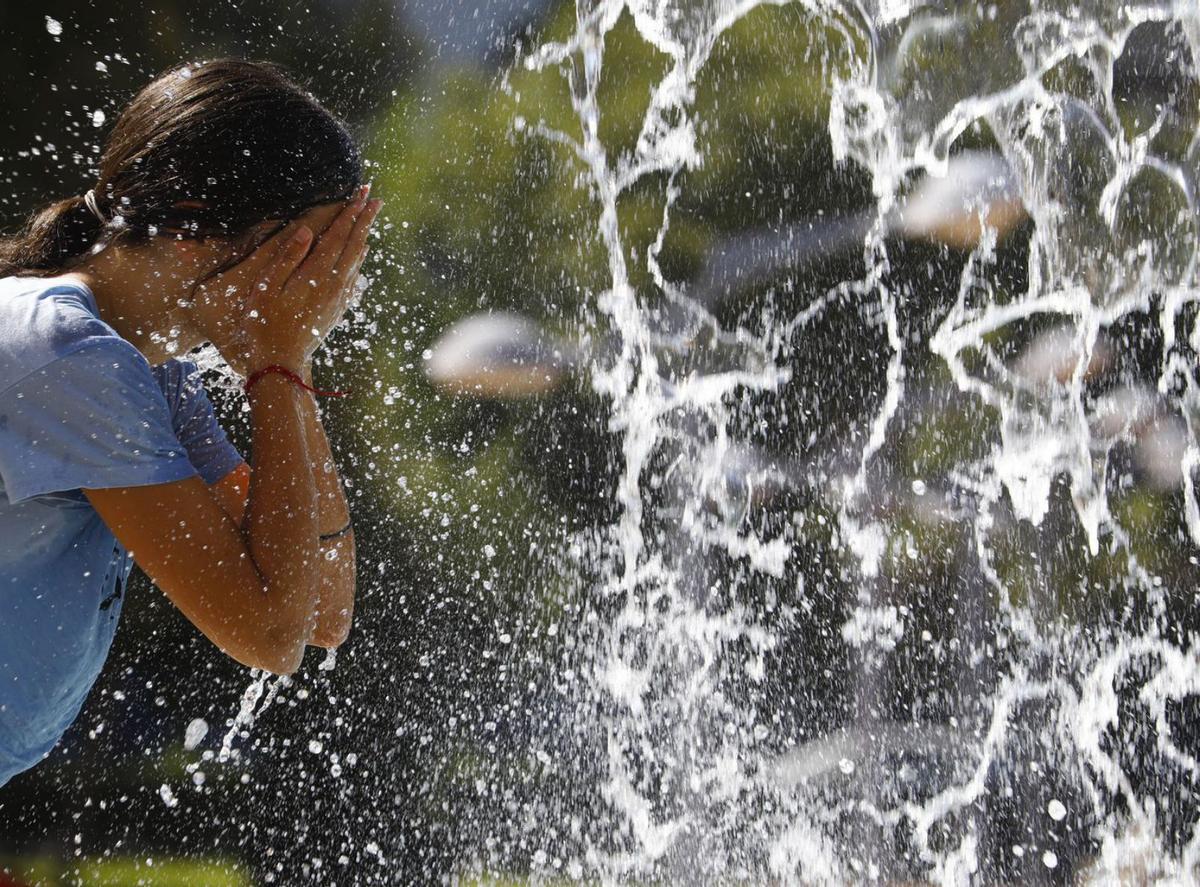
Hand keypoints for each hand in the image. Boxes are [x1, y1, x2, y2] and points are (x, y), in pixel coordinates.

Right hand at [190, 189, 381, 375]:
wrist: (280, 364)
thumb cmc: (264, 325)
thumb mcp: (266, 288)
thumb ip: (287, 258)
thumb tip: (306, 232)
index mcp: (316, 275)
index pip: (339, 235)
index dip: (350, 212)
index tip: (362, 193)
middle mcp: (333, 285)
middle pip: (354, 244)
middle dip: (364, 219)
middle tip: (374, 198)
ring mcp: (337, 299)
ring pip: (355, 261)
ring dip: (363, 238)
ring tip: (369, 221)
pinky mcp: (336, 310)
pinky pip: (352, 279)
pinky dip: (357, 262)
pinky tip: (358, 259)